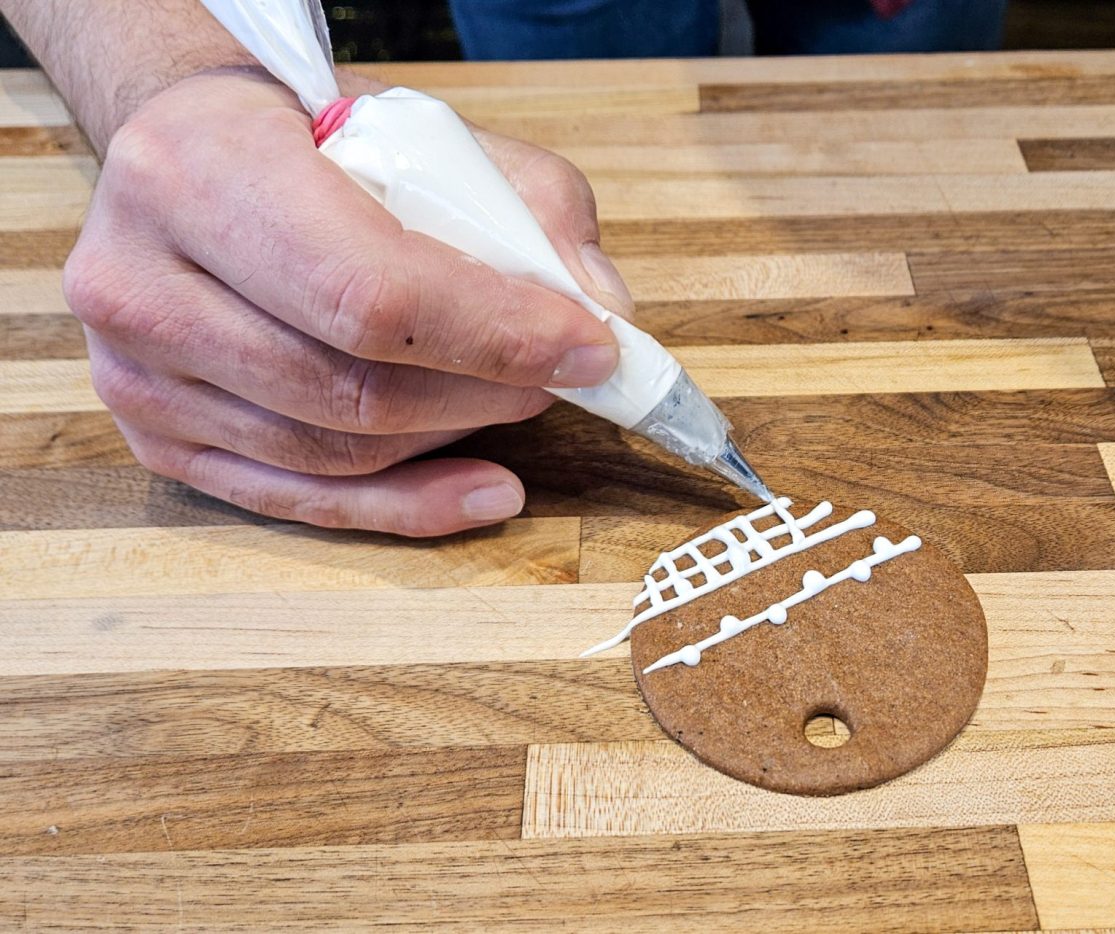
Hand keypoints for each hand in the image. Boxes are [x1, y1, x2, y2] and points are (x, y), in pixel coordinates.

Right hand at [64, 67, 634, 535]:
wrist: (193, 161)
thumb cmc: (316, 146)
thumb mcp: (432, 134)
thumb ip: (530, 208)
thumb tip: (603, 313)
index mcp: (196, 171)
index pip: (366, 289)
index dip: (491, 332)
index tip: (587, 346)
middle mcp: (138, 282)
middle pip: (349, 388)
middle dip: (485, 391)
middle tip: (563, 376)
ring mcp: (136, 377)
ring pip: (333, 454)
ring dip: (455, 436)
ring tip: (521, 400)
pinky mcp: (158, 440)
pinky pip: (303, 502)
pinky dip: (409, 507)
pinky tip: (487, 488)